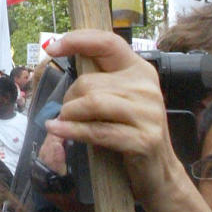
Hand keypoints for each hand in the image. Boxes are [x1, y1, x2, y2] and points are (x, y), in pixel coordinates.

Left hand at [45, 32, 176, 203]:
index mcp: (140, 70)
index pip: (108, 43)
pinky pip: (97, 130)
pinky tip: (57, 130)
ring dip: (70, 115)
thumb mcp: (120, 100)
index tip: (52, 48)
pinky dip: (72, 130)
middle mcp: (146, 87)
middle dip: (69, 99)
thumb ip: (99, 81)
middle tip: (66, 114)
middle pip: (90, 82)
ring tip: (64, 123)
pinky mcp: (144, 139)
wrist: (160, 171)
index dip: (78, 41)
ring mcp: (148, 113)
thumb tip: (60, 60)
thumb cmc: (131, 131)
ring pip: (91, 103)